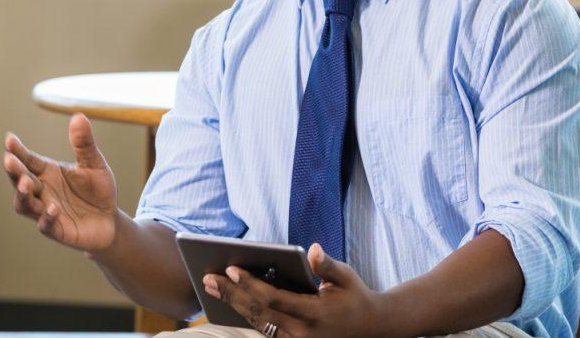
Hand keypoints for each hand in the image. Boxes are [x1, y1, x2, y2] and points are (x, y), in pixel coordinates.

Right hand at [4, 114, 118, 251]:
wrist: (110, 220)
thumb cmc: (97, 190)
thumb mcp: (94, 163)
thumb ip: (84, 144)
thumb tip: (78, 116)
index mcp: (47, 172)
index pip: (27, 160)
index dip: (17, 150)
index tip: (9, 139)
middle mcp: (42, 191)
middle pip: (21, 180)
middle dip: (14, 171)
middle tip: (9, 160)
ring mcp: (46, 211)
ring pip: (25, 205)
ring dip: (23, 195)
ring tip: (26, 184)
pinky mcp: (57, 230)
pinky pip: (46, 225)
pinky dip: (47, 217)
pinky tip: (53, 208)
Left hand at [202, 243, 392, 337]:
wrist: (370, 328)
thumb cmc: (355, 297)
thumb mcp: (346, 278)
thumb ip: (327, 266)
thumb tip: (312, 249)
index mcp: (315, 314)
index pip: (274, 299)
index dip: (250, 285)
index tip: (231, 269)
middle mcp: (302, 333)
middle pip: (258, 312)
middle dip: (232, 294)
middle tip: (208, 278)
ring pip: (257, 322)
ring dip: (233, 304)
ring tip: (212, 286)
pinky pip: (263, 328)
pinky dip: (245, 312)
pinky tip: (229, 298)